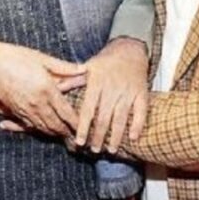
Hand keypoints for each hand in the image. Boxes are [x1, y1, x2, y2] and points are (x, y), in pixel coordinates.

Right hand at [0, 40, 85, 135]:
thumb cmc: (14, 57)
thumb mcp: (41, 58)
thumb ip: (63, 67)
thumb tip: (83, 69)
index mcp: (46, 90)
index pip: (67, 113)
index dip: (78, 123)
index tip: (85, 127)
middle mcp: (37, 104)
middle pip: (57, 125)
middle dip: (68, 132)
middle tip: (78, 137)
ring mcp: (24, 110)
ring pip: (44, 128)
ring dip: (55, 133)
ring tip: (64, 135)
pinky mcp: (15, 111)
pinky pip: (29, 126)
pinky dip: (39, 131)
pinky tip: (42, 131)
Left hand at [75, 37, 148, 153]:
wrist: (130, 50)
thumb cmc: (106, 61)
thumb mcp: (87, 67)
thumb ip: (73, 80)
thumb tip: (56, 88)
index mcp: (96, 82)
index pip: (88, 109)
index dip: (83, 126)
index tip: (79, 140)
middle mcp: (112, 88)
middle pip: (104, 117)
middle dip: (98, 136)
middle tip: (93, 149)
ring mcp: (128, 92)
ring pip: (121, 117)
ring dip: (116, 136)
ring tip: (110, 150)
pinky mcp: (142, 94)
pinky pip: (141, 112)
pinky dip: (138, 125)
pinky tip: (132, 137)